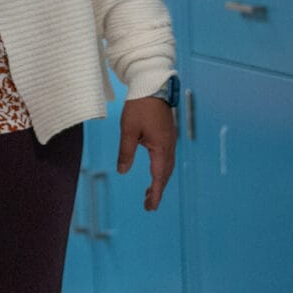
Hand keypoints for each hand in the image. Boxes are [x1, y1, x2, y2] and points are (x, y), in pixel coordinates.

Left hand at [117, 94, 177, 210]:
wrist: (152, 85)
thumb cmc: (139, 106)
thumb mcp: (128, 130)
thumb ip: (126, 152)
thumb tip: (123, 171)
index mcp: (161, 147)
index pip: (159, 176)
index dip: (155, 193)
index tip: (151, 207)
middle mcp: (169, 146)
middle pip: (165, 174)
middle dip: (158, 190)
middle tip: (149, 204)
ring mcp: (170, 140)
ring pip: (167, 166)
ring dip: (160, 180)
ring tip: (150, 192)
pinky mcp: (167, 135)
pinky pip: (166, 157)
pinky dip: (161, 169)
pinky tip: (154, 171)